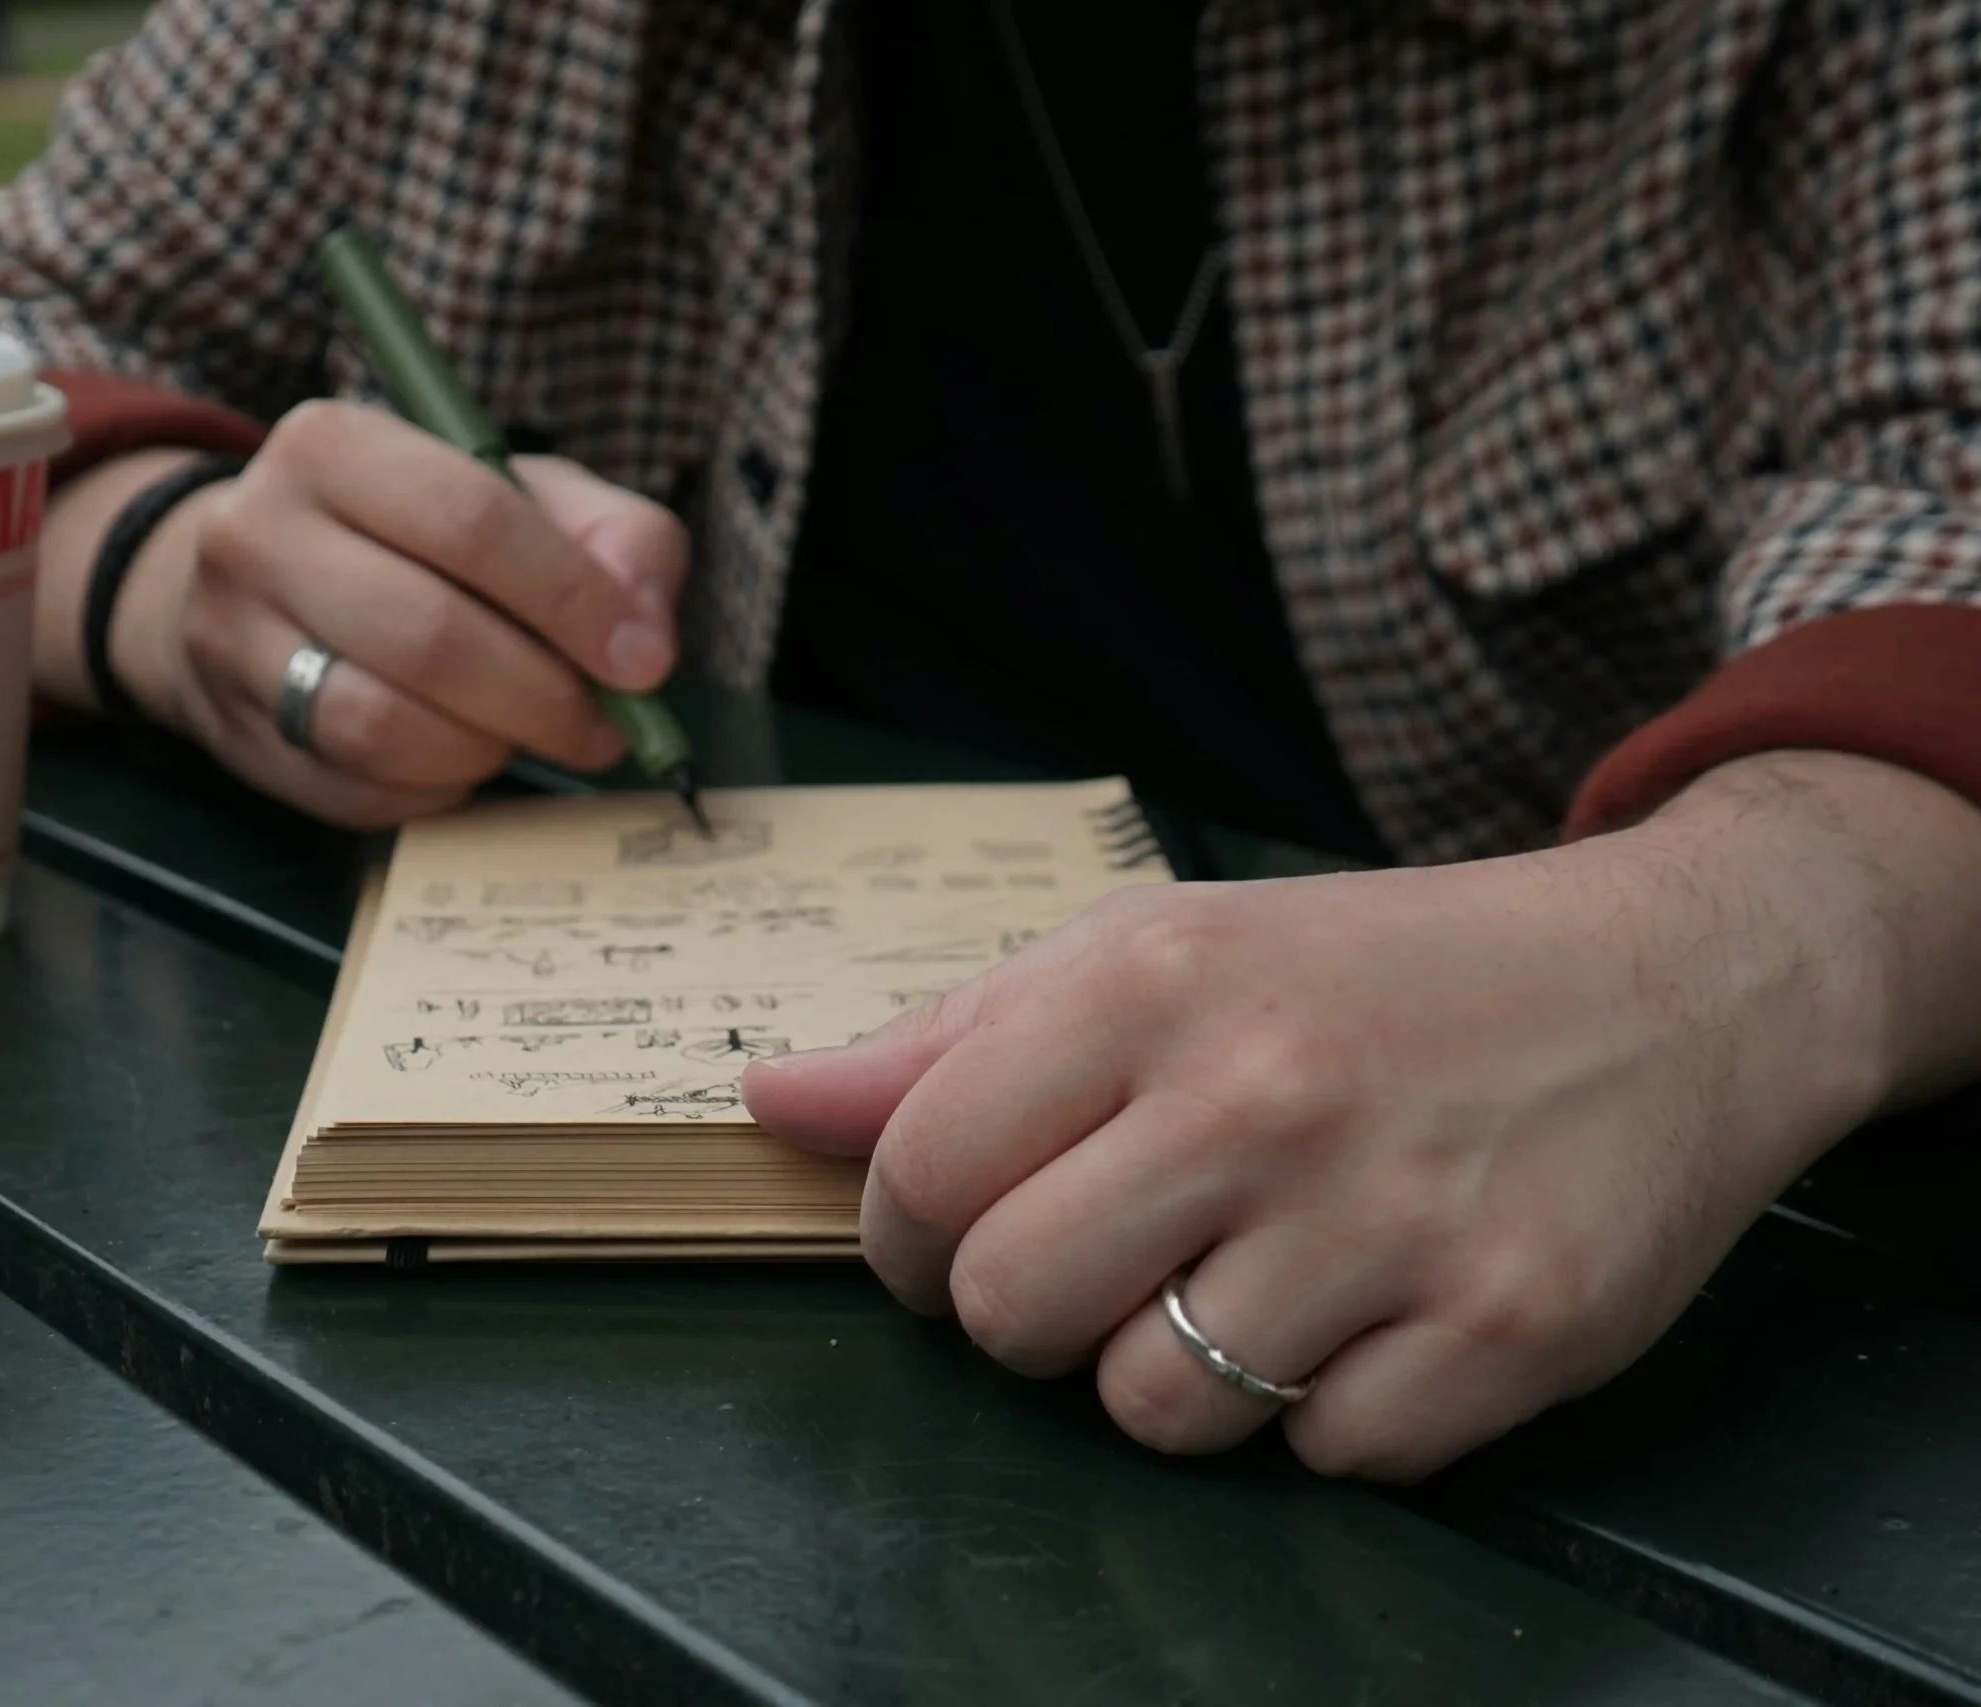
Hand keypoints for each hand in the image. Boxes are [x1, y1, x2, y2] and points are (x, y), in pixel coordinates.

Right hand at [109, 402, 686, 827]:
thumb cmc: (416, 534)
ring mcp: (231, 642)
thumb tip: (644, 634)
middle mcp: (257, 534)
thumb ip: (614, 538)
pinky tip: (459, 756)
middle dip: (543, 697)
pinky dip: (435, 787)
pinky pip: (356, 791)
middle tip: (601, 726)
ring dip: (487, 748)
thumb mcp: (523, 494)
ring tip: (525, 733)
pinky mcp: (236, 736)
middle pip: (428, 637)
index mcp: (332, 446)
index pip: (471, 522)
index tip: (641, 661)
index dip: (573, 601)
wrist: (259, 580)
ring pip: (382, 727)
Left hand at [742, 753, 1980, 1479]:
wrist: (1674, 979)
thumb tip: (770, 1099)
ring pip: (1156, 1414)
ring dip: (1180, 1374)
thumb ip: (954, 1036)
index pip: (920, 1170)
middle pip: (1014, 1311)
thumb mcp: (1158, 948)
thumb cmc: (1375, 971)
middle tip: (1111, 1259)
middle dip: (1031, 1315)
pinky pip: (1325, 1459)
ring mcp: (1392, 1219)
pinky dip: (1334, 1412)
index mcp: (1151, 977)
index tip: (961, 1229)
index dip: (910, 1236)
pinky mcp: (1510, 1328)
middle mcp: (1264, 1091)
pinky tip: (1378, 1311)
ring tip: (1256, 1279)